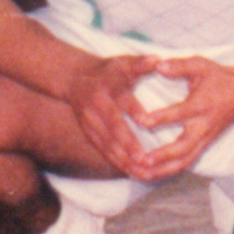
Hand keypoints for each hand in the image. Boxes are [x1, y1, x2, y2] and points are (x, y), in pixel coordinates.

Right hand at [64, 52, 171, 180]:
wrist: (75, 79)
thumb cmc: (108, 71)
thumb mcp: (122, 62)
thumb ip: (140, 63)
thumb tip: (158, 60)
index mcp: (107, 87)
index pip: (121, 100)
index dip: (133, 109)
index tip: (147, 121)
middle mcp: (96, 107)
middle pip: (113, 128)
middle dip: (129, 144)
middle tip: (144, 159)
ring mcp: (90, 122)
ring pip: (107, 143)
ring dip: (124, 159)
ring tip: (142, 171)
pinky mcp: (89, 133)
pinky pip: (103, 150)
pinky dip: (117, 162)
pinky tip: (132, 173)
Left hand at [124, 56, 233, 183]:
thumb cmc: (219, 78)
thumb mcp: (200, 65)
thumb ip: (179, 66)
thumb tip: (158, 65)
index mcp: (202, 105)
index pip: (181, 113)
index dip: (162, 117)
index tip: (143, 121)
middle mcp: (204, 126)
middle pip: (184, 147)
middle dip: (162, 155)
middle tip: (141, 160)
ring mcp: (205, 139)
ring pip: (185, 160)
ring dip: (164, 169)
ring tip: (142, 173)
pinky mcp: (204, 145)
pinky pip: (186, 162)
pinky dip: (169, 170)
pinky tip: (152, 175)